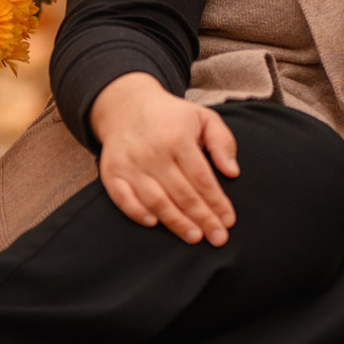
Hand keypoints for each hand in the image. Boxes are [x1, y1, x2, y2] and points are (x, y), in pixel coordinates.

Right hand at [89, 73, 239, 242]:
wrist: (126, 105)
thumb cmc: (171, 117)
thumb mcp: (203, 118)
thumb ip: (223, 142)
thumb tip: (232, 172)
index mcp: (178, 138)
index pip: (201, 178)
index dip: (216, 202)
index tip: (229, 220)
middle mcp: (153, 152)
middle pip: (182, 193)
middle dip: (203, 218)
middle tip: (218, 238)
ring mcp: (130, 163)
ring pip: (156, 200)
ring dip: (176, 222)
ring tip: (194, 237)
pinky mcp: (111, 172)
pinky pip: (122, 198)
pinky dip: (137, 212)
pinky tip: (154, 223)